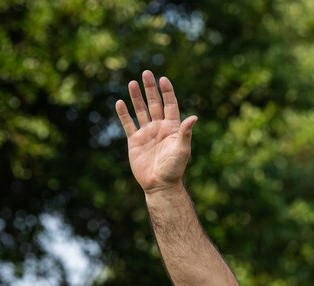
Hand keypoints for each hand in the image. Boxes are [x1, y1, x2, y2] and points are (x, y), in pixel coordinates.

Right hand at [115, 70, 196, 193]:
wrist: (160, 185)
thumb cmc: (174, 169)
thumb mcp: (182, 150)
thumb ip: (185, 133)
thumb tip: (194, 117)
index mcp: (172, 128)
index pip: (170, 105)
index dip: (167, 92)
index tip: (163, 79)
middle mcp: (159, 128)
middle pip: (154, 104)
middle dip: (150, 89)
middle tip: (146, 73)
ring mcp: (147, 133)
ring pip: (140, 111)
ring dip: (136, 97)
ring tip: (132, 83)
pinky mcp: (135, 141)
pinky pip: (128, 124)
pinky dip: (124, 114)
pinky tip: (119, 102)